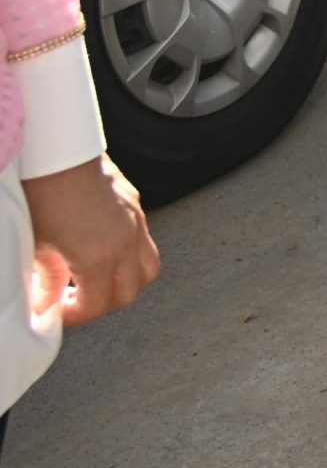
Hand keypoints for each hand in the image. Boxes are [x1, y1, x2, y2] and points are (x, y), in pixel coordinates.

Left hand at [24, 155, 160, 327]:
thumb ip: (45, 279)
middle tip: (74, 302)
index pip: (97, 306)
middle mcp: (126, 242)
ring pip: (147, 270)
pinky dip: (128, 256)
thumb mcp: (38, 244)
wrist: (57, 150)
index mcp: (99, 256)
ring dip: (125, 282)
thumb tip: (43, 301)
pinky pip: (143, 243)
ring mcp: (136, 223)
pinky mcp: (136, 206)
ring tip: (96, 280)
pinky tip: (101, 251)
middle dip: (101, 304)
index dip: (75, 317)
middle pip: (128, 294)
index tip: (56, 314)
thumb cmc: (43, 192)